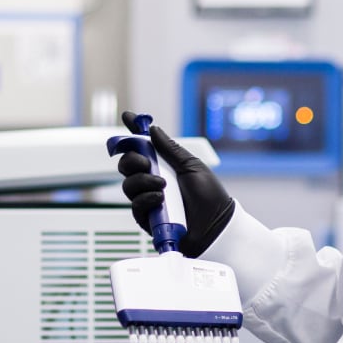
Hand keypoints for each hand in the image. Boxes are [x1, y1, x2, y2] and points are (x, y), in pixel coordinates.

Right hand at [116, 110, 234, 257]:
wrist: (215, 225)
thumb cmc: (209, 197)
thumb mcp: (192, 166)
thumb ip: (171, 149)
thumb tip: (154, 130)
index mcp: (164, 166)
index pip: (143, 147)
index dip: (133, 132)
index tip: (127, 117)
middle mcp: (153, 181)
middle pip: (127, 165)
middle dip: (132, 159)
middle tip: (146, 162)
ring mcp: (149, 199)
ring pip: (128, 184)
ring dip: (143, 181)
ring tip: (162, 186)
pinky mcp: (148, 218)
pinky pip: (136, 205)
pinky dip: (146, 199)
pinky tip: (160, 199)